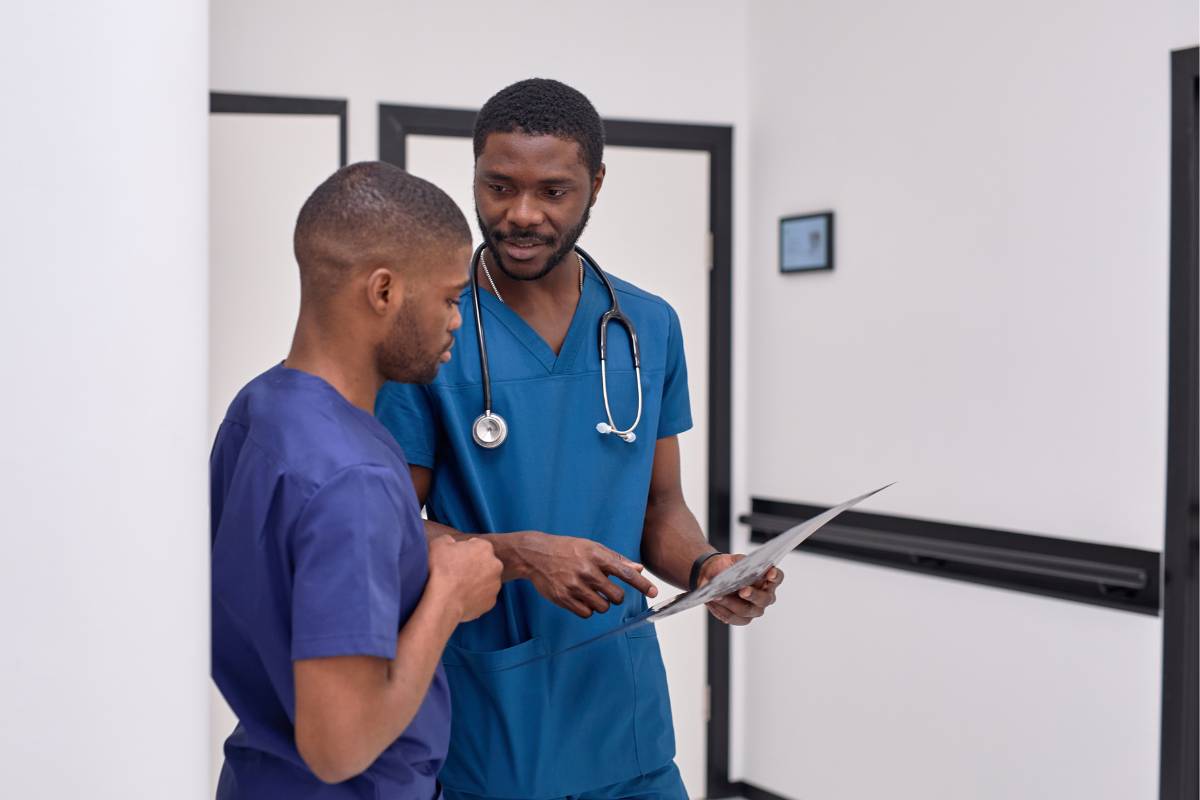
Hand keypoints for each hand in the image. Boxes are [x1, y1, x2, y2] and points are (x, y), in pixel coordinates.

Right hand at [427, 536, 502, 621]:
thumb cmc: (440, 571)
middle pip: (484, 562)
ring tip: (457, 586)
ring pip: (485, 580)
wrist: (443, 601)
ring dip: (475, 581)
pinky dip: (475, 597)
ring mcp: (495, 584)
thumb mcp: (438, 544)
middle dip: (473, 565)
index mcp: (484, 547)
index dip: (464, 551)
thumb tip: (450, 542)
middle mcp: (495, 565)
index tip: (454, 558)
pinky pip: (483, 596)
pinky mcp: (491, 601)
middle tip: (456, 572)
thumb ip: (448, 539)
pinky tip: (461, 597)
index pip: (476, 545)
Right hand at [513, 532, 658, 617]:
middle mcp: (586, 571)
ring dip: (601, 603)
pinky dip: (588, 609)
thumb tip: (638, 568)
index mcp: (596, 556)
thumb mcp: (592, 547)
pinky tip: (581, 598)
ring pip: (602, 607)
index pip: (625, 572)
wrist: (537, 555)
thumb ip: (616, 559)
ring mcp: (574, 586)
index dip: (642, 584)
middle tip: (607, 590)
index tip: (654, 592)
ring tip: (591, 592)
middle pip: (616, 596)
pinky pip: (586, 613)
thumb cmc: (568, 549)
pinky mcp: (563, 599)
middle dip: (616, 596)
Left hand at [698, 554, 783, 625]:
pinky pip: (733, 618)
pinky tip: (713, 602)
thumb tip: (732, 573)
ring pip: (746, 610)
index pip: (777, 577)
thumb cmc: (728, 567)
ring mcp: (755, 609)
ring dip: (731, 603)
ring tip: (718, 596)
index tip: (770, 573)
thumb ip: (737, 564)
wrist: (713, 575)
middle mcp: (765, 596)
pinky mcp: (742, 618)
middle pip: (764, 599)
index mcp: (767, 579)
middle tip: (743, 590)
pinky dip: (722, 610)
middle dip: (753, 595)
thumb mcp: (733, 559)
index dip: (775, 576)